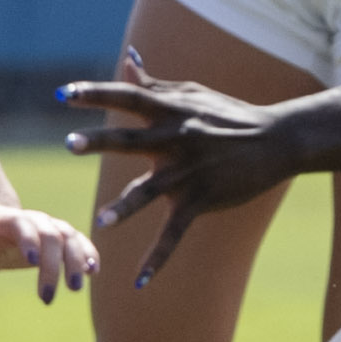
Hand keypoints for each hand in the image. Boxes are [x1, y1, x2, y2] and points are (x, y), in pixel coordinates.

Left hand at [0, 195, 90, 300]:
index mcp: (4, 221)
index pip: (22, 224)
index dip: (29, 239)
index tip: (32, 262)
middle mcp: (31, 219)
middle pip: (50, 234)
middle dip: (53, 264)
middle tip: (46, 298)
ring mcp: (48, 226)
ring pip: (70, 236)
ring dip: (76, 260)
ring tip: (75, 288)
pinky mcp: (61, 237)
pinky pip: (80, 241)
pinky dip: (89, 254)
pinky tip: (93, 272)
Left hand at [62, 71, 313, 283]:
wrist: (276, 141)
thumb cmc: (228, 114)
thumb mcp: (192, 94)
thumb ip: (154, 83)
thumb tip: (126, 59)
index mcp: (170, 110)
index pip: (128, 97)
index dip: (95, 94)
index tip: (63, 94)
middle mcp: (176, 139)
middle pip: (132, 140)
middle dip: (101, 142)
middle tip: (69, 143)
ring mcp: (188, 172)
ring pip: (151, 191)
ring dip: (126, 207)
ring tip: (100, 222)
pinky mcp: (201, 200)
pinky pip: (175, 233)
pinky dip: (159, 259)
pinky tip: (139, 282)